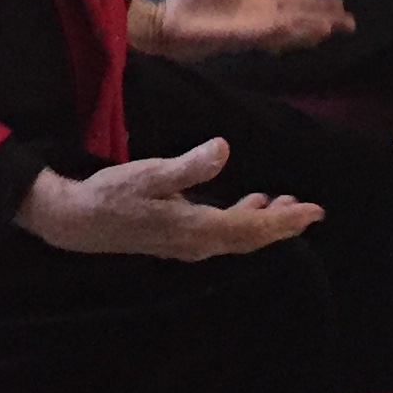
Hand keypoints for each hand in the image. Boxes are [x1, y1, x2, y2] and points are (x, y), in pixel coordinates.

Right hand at [18, 138, 321, 259]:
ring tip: (287, 203)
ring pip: (238, 237)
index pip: (253, 229)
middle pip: (251, 238)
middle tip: (312, 210)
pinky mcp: (179, 237)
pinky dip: (242, 219)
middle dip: (282, 224)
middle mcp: (198, 244)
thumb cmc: (113, 195)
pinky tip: (247, 202)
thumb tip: (224, 148)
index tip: (314, 212)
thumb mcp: (150, 173)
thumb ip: (190, 165)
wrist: (78, 222)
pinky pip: (222, 232)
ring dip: (264, 222)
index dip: (286, 222)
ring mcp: (187, 244)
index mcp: (197, 229)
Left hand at [152, 0, 353, 62]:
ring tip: (335, 26)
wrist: (165, 23)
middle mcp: (259, 18)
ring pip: (290, 28)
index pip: (294, 2)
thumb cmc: (188, 2)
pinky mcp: (238, 37)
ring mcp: (250, 29)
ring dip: (312, 27)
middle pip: (299, 18)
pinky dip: (285, 32)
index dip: (316, 3)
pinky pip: (266, 34)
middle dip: (325, 19)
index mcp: (256, 3)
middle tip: (351, 22)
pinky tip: (299, 30)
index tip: (340, 3)